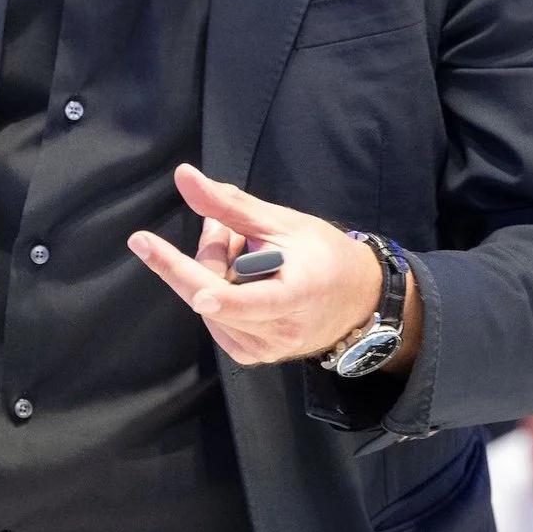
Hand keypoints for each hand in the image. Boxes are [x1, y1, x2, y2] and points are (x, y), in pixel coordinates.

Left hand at [128, 165, 420, 368]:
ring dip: (214, 272)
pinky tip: (243, 278)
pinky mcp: (251, 356)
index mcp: (294, 297)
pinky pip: (215, 318)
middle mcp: (276, 334)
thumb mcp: (281, 221)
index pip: (241, 298)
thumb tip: (182, 176)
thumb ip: (228, 205)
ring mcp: (262, 351)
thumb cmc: (322, 254)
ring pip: (208, 304)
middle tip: (225, 227)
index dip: (206, 286)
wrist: (357, 299)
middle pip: (210, 291)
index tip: (175, 270)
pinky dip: (218, 292)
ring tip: (247, 253)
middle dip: (208, 253)